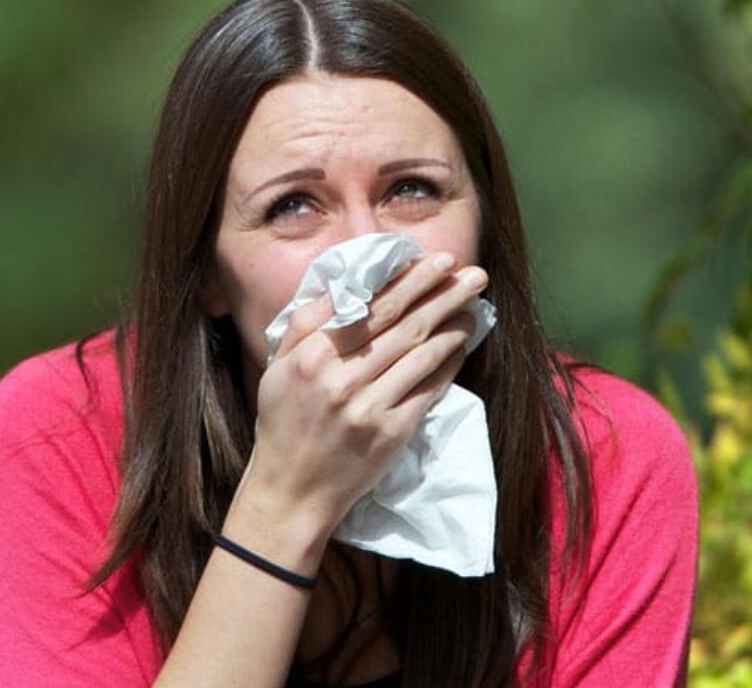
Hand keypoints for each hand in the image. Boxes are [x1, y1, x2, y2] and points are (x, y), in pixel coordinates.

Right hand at [233, 252, 486, 538]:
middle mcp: (341, 377)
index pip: (368, 306)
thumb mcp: (277, 368)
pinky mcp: (391, 432)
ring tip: (475, 303)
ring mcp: (369, 406)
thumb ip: (304, 325)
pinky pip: (429, 388)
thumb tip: (342, 284)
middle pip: (402, 323)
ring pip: (421, 353)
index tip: (432, 261)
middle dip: (440, 292)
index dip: (406, 280)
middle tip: (471, 272)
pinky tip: (462, 344)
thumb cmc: (282, 424)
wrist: (292, 490)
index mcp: (311, 356)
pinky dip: (449, 362)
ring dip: (452, 323)